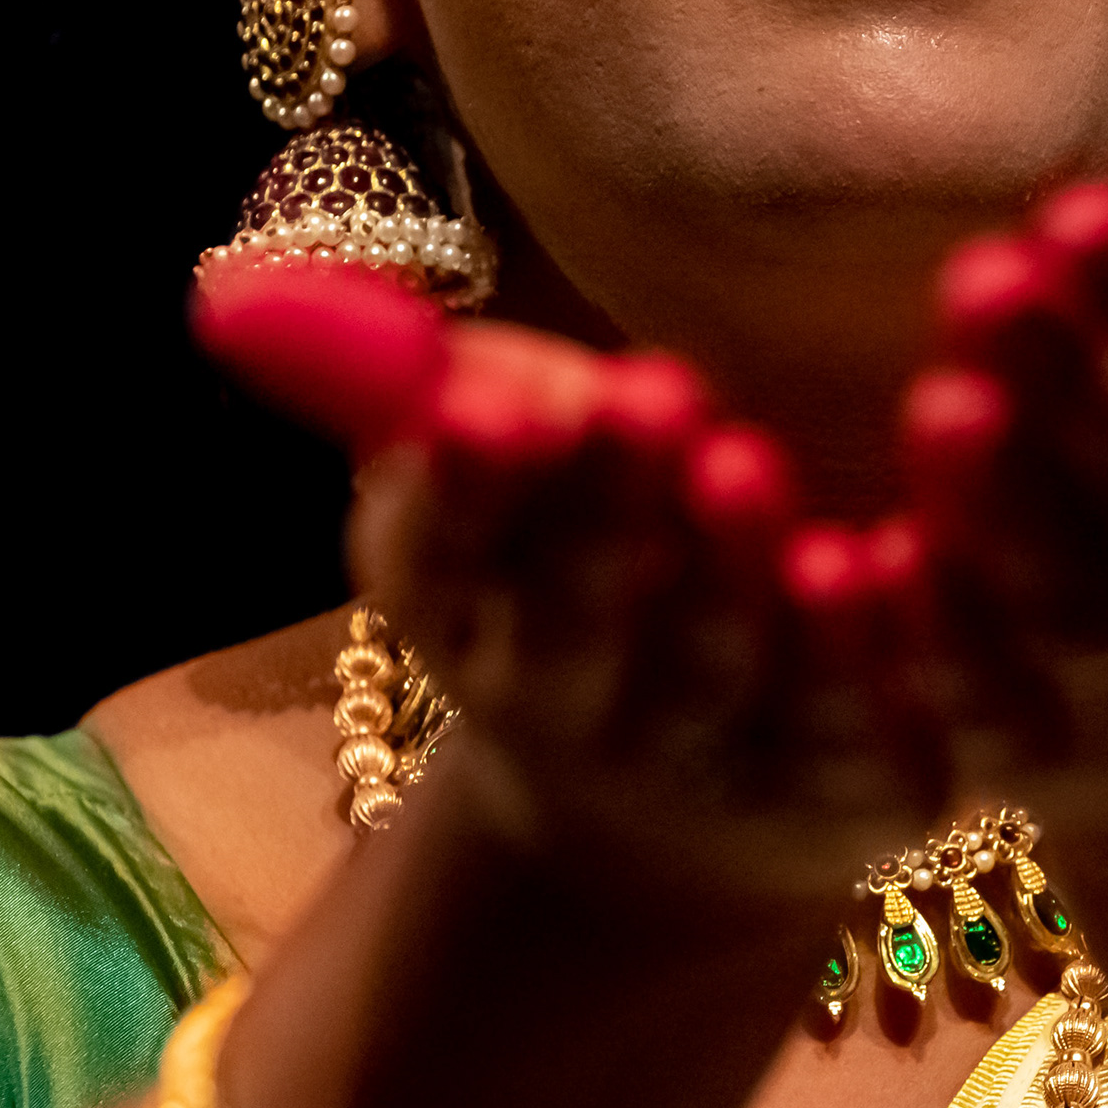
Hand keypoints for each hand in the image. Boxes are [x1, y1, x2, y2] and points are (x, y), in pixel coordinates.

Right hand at [190, 268, 942, 905]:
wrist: (689, 809)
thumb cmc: (571, 576)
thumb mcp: (472, 476)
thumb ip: (382, 378)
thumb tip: (229, 297)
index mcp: (464, 615)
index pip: (440, 558)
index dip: (461, 493)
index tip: (484, 409)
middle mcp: (574, 703)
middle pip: (572, 621)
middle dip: (595, 518)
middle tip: (642, 399)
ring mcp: (707, 757)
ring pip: (711, 667)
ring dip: (721, 574)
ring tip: (737, 467)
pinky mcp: (847, 784)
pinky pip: (857, 724)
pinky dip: (859, 656)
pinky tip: (878, 567)